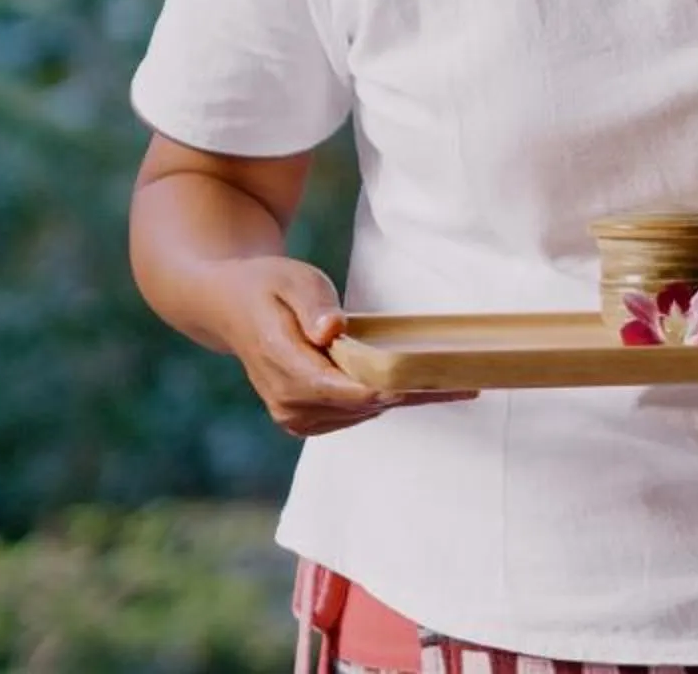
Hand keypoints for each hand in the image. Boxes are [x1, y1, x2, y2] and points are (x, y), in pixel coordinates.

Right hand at [220, 258, 472, 436]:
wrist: (230, 307)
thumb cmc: (266, 286)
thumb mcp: (291, 278)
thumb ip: (313, 304)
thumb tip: (331, 330)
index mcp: (282, 364)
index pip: (344, 389)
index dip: (390, 388)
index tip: (434, 382)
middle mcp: (286, 400)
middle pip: (363, 405)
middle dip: (412, 395)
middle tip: (468, 387)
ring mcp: (293, 415)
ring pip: (363, 414)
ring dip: (404, 400)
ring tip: (456, 386)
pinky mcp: (304, 420)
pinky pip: (354, 414)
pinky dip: (386, 402)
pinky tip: (418, 387)